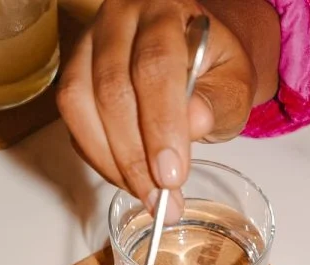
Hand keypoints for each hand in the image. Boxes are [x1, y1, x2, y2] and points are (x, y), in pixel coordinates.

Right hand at [57, 0, 279, 211]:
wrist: (198, 58)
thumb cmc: (216, 71)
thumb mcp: (234, 84)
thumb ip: (219, 100)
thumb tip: (194, 121)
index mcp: (164, 10)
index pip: (155, 65)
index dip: (161, 125)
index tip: (171, 176)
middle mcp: (118, 19)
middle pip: (112, 88)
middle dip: (135, 157)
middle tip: (161, 201)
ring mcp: (89, 45)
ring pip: (80, 104)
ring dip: (112, 162)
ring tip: (147, 197)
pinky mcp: (75, 75)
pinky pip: (74, 122)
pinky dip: (99, 158)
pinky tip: (130, 180)